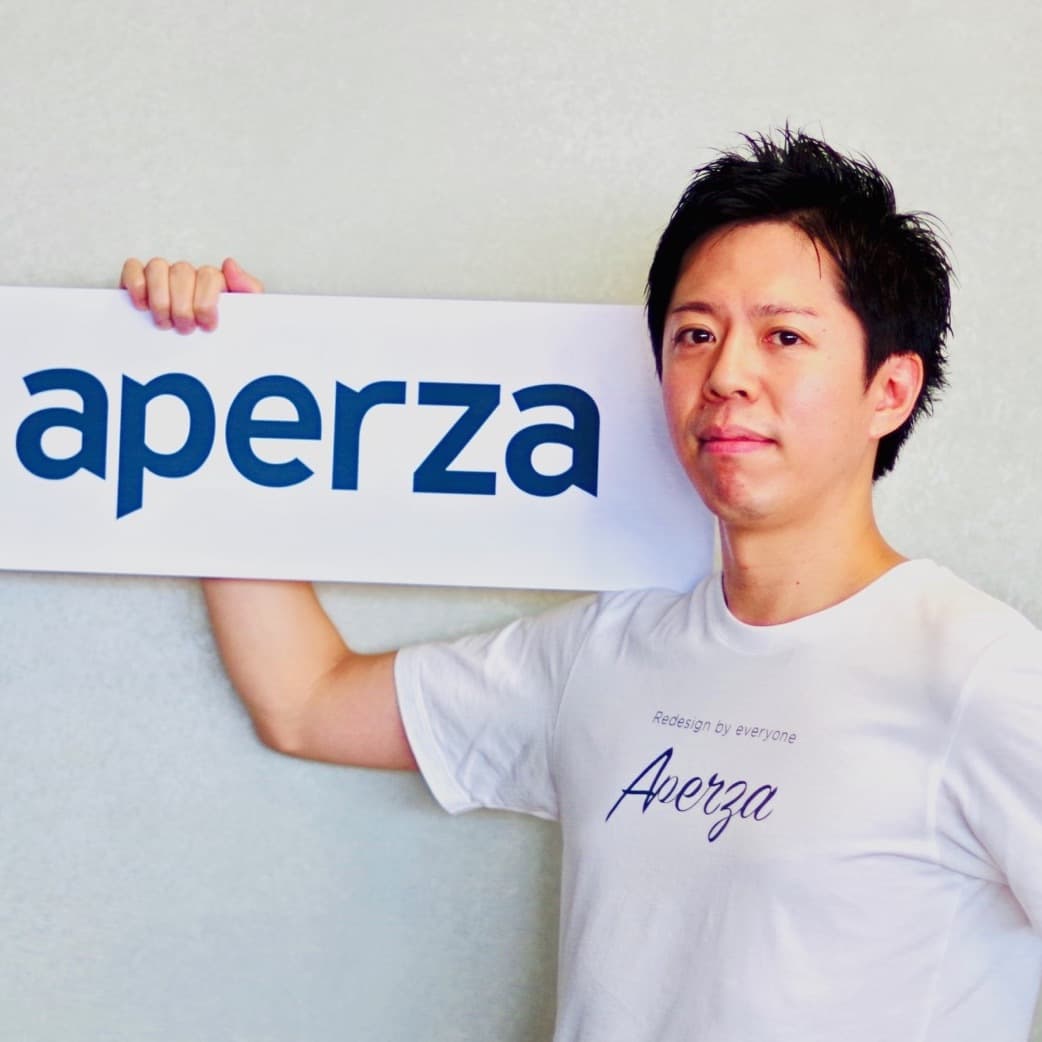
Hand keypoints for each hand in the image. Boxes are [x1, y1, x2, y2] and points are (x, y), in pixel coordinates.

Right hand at [119, 257, 263, 333]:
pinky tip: (143, 306)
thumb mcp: (244, 316)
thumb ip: (248, 289)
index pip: (208, 275)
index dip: (206, 302)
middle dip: (183, 306)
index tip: (206, 325)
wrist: (201, 358)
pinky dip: (136, 285)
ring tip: (165, 322)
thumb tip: (229, 265)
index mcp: (213, 282)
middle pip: (182, 272)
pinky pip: (133, 268)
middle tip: (185, 329)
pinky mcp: (138, 280)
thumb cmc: (219, 335)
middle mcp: (188, 276)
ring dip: (160, 299)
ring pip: (157, 267)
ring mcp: (163, 276)